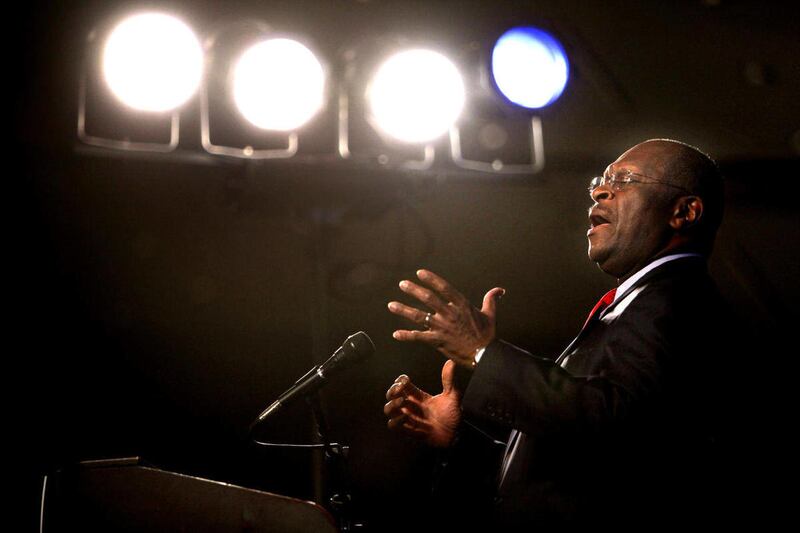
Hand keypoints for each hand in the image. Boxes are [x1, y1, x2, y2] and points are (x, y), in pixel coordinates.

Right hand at [383, 360, 460, 447]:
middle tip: (399, 389)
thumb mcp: (453, 396)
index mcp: (418, 396)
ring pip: (388, 410)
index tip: (405, 380)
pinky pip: (393, 425)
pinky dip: (395, 420)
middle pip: (391, 395)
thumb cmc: (453, 416)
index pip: (402, 385)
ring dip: (392, 404)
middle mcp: (411, 406)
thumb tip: (450, 362)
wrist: (456, 435)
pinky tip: (406, 417)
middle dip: (392, 390)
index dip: (400, 381)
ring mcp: (408, 418)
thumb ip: (449, 380)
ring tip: (402, 402)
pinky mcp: (408, 431)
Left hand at [388, 269, 504, 367]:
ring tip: (391, 305)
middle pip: (428, 299)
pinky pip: (419, 337)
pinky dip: (407, 335)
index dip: (431, 279)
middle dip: (413, 290)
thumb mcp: (490, 314)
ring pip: (419, 316)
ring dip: (404, 310)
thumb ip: (491, 299)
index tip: (420, 272)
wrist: (484, 355)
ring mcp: (442, 327)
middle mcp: (449, 314)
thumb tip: (500, 289)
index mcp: (461, 305)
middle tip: (402, 284)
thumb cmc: (487, 334)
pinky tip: (396, 334)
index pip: (444, 288)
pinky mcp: (437, 341)